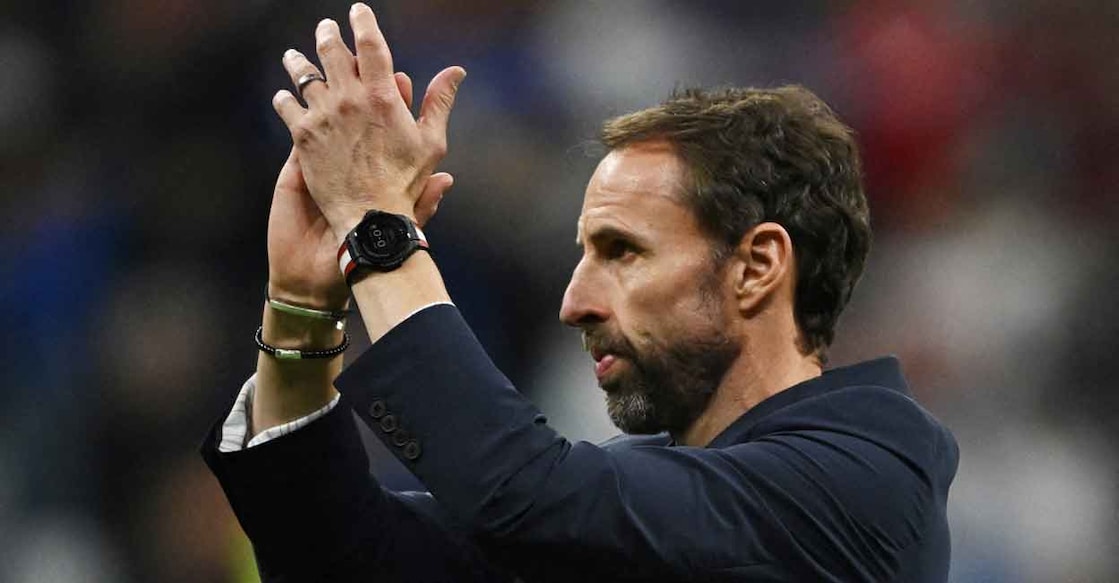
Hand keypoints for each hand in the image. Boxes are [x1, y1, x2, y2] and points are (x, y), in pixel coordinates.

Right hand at [267, 69, 453, 306]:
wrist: (323, 274)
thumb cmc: (364, 249)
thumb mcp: (401, 223)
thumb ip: (425, 201)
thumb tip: (448, 180)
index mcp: (382, 166)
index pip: (390, 123)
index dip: (396, 99)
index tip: (402, 80)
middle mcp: (354, 157)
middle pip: (357, 111)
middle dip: (360, 85)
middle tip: (363, 62)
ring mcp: (323, 160)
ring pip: (324, 116)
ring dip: (325, 91)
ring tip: (327, 69)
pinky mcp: (296, 170)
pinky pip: (296, 135)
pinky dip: (295, 114)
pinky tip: (291, 96)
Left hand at [271, 2, 465, 242]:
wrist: (370, 216)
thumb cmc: (405, 182)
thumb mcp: (431, 141)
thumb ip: (438, 101)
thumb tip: (456, 71)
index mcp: (382, 96)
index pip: (371, 46)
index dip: (364, 22)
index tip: (358, 10)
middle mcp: (348, 99)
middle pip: (332, 53)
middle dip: (328, 35)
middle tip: (326, 27)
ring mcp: (322, 116)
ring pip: (304, 76)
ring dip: (299, 62)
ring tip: (293, 56)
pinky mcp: (302, 136)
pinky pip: (287, 107)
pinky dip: (285, 98)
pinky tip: (283, 96)